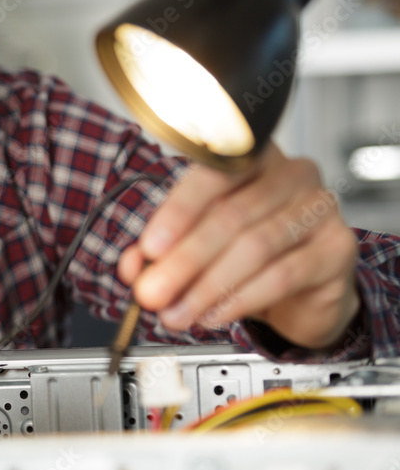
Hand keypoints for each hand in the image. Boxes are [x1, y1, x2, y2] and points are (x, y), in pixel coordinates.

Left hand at [118, 145, 360, 350]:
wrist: (307, 286)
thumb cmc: (251, 252)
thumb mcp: (199, 244)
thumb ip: (164, 250)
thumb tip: (133, 267)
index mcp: (252, 156)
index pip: (212, 173)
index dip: (177, 212)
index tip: (149, 248)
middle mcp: (290, 174)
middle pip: (229, 215)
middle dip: (184, 261)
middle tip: (153, 292)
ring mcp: (319, 208)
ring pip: (254, 246)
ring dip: (207, 286)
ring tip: (178, 311)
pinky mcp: (337, 249)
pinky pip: (283, 275)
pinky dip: (241, 298)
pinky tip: (215, 313)